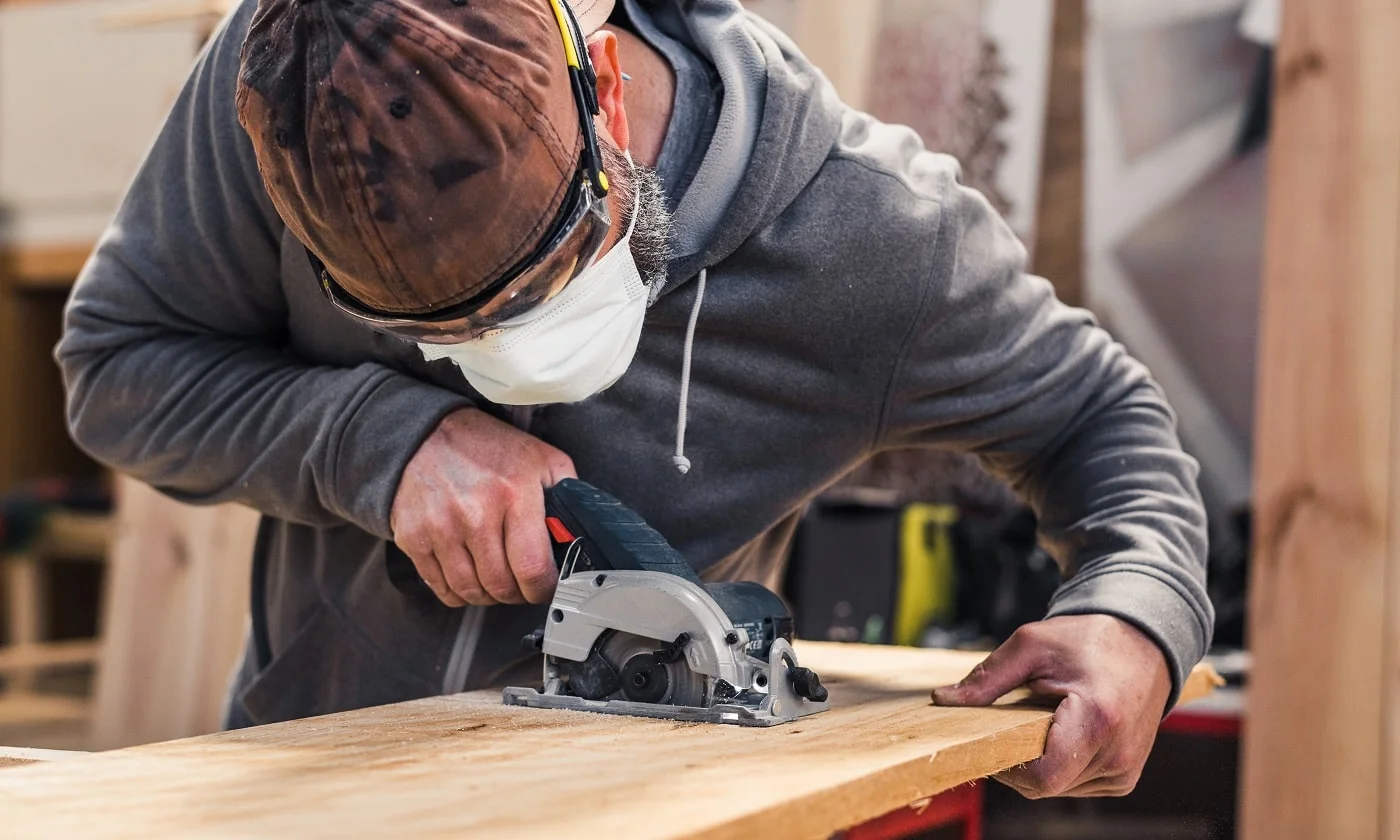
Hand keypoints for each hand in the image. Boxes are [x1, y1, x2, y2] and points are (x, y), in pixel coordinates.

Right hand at [390, 408, 575, 607]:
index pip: (533, 569)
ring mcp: (441, 528)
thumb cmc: (488, 448)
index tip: (546, 587)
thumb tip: (581, 534)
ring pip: (471, 592)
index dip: (544, 589)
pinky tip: (469, 575)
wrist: (426, 433)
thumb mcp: (542, 459)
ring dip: (488, 595)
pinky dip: (459, 591)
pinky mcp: (414, 538)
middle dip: (517, 593)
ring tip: (496, 579)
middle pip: (501, 587)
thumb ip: (567, 494)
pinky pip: (441, 588)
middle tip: (521, 583)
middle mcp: (475, 514)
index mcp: (514, 494)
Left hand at [931, 615, 1171, 797]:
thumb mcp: (1031, 645)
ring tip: (1045, 720)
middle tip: (1013, 721)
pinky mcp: (1124, 778)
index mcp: (1098, 720)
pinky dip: (1059, 764)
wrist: (1143, 643)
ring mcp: (1124, 771)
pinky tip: (1061, 732)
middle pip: (1044, 785)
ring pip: (1058, 788)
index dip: (1007, 765)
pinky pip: (1076, 785)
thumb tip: (943, 700)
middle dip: (1018, 759)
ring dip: (1039, 761)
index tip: (992, 738)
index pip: (1042, 776)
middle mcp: (1117, 754)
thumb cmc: (1089, 639)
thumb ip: (987, 678)